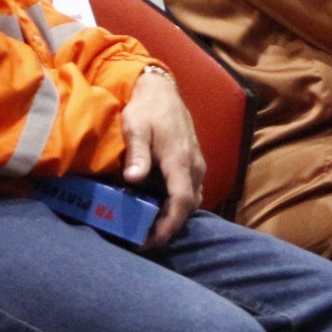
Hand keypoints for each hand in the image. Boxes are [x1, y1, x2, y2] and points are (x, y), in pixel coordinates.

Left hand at [119, 69, 204, 247]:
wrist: (161, 90)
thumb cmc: (146, 108)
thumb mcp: (136, 127)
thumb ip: (137, 153)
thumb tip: (134, 178)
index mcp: (180, 161)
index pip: (181, 202)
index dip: (168, 225)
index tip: (151, 241)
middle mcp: (194, 166)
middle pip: (188, 206)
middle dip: (168, 226)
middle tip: (143, 240)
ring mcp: (197, 165)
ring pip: (191, 199)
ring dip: (173, 215)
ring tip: (148, 227)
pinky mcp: (193, 162)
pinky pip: (190, 190)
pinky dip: (176, 203)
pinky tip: (156, 206)